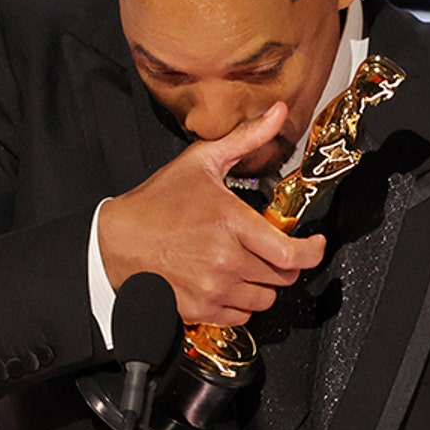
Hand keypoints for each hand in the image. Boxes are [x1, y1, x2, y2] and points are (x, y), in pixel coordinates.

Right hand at [99, 103, 326, 325]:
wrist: (115, 242)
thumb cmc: (156, 203)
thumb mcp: (201, 162)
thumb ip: (246, 138)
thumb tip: (278, 113)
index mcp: (230, 222)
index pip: (290, 253)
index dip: (313, 252)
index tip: (314, 245)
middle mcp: (225, 259)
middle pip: (282, 276)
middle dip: (284, 263)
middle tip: (270, 249)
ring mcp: (213, 288)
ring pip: (265, 298)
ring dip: (263, 283)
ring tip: (245, 264)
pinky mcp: (200, 309)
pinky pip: (242, 316)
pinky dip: (242, 303)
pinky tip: (227, 281)